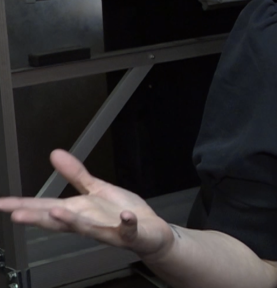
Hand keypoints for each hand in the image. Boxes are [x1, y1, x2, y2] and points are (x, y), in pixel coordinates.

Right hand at [0, 150, 174, 257]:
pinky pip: (128, 229)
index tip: (1, 204)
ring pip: (87, 228)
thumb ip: (76, 174)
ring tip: (55, 212)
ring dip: (72, 221)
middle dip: (39, 218)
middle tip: (16, 215)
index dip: (24, 205)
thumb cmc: (120, 212)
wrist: (150, 232)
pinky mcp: (130, 233)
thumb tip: (55, 154)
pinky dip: (126, 223)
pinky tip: (125, 216)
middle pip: (60, 222)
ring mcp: (109, 230)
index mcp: (79, 211)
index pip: (46, 207)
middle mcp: (89, 223)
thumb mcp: (96, 189)